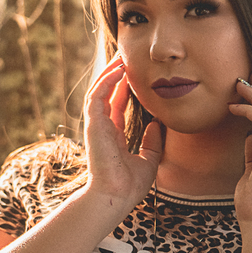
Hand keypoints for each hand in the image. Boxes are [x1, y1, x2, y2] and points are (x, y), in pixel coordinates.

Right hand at [82, 54, 162, 205]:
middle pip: (106, 92)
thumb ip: (152, 142)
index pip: (116, 103)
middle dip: (114, 73)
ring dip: (109, 72)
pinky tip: (118, 70)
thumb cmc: (129, 185)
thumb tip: (158, 124)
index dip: (124, 86)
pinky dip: (107, 81)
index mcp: (112, 134)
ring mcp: (96, 125)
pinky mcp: (93, 125)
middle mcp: (102, 127)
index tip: (134, 72)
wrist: (116, 196)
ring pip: (99, 90)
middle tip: (126, 55)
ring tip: (122, 56)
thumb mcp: (149, 160)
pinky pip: (97, 96)